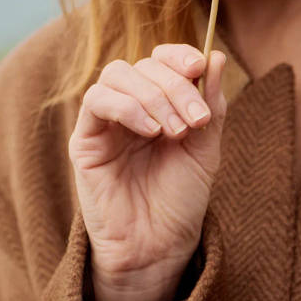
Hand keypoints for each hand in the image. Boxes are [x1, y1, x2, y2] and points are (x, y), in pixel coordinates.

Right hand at [68, 44, 226, 300]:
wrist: (159, 246)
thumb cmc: (181, 198)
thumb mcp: (205, 146)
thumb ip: (210, 103)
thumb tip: (216, 56)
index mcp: (159, 101)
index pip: (161, 58)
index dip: (179, 54)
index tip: (200, 66)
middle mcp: (131, 104)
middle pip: (144, 65)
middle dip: (175, 86)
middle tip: (195, 119)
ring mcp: (105, 120)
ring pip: (118, 75)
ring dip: (153, 96)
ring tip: (174, 131)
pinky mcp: (84, 140)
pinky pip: (96, 101)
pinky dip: (127, 107)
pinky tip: (151, 131)